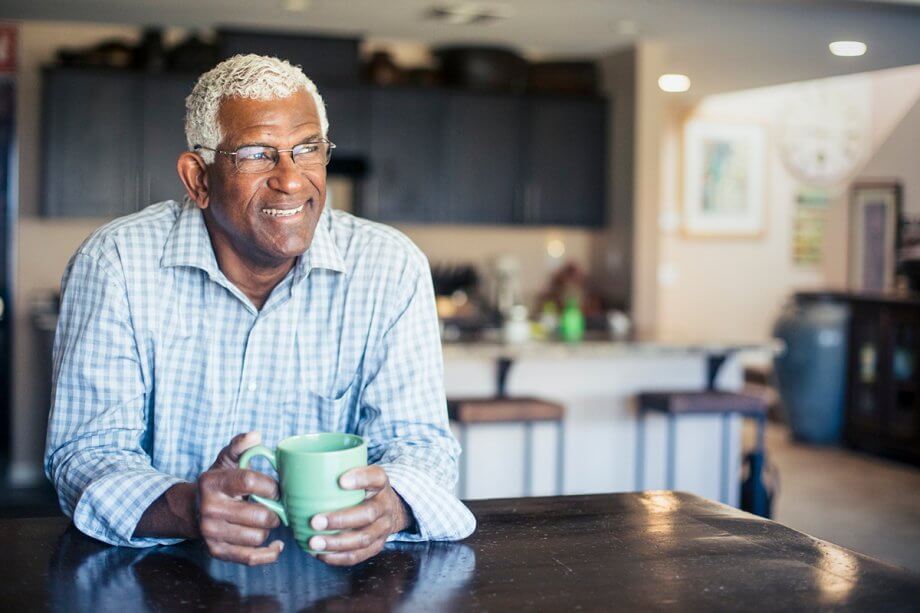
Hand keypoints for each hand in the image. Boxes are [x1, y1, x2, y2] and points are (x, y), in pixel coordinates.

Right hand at [197, 431, 283, 565]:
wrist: (193, 509)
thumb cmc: (218, 483)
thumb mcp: (226, 460)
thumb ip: (240, 445)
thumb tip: (256, 435)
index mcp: (213, 483)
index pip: (249, 481)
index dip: (271, 486)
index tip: (277, 488)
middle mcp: (210, 509)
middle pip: (258, 515)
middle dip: (274, 511)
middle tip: (274, 506)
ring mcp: (211, 533)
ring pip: (257, 536)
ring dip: (268, 529)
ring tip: (264, 520)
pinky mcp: (216, 551)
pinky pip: (250, 558)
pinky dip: (268, 553)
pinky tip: (275, 544)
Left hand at [308, 465, 410, 566]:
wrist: (388, 508)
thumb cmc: (362, 489)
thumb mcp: (357, 473)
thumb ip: (333, 470)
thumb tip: (288, 468)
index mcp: (380, 483)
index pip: (376, 477)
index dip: (361, 479)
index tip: (341, 480)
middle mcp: (384, 505)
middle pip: (368, 514)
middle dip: (340, 520)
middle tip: (315, 521)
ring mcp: (383, 527)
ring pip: (363, 538)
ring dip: (337, 543)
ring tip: (314, 543)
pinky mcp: (378, 545)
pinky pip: (360, 555)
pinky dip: (339, 557)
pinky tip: (322, 554)